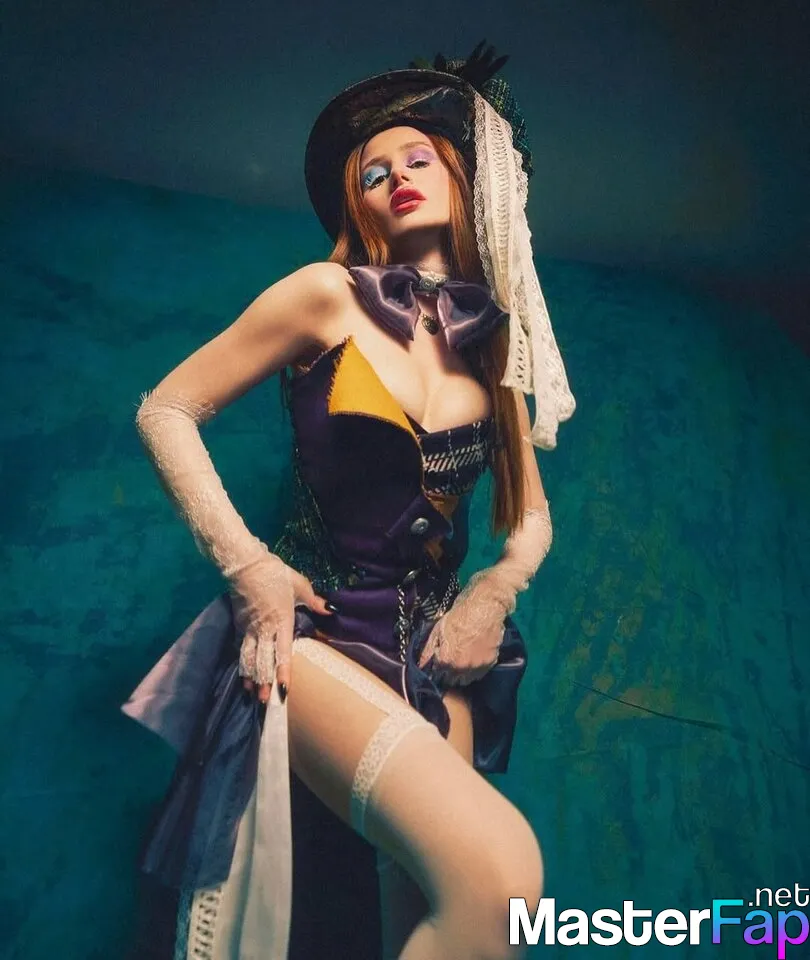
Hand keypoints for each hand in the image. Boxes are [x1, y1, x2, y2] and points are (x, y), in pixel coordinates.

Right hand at [230, 552, 333, 703]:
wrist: (245, 565)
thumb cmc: (275, 574)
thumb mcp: (300, 585)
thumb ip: (315, 601)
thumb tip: (332, 611)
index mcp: (282, 621)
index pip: (283, 652)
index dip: (283, 672)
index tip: (284, 690)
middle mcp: (264, 629)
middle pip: (263, 661)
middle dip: (265, 682)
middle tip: (267, 701)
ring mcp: (250, 628)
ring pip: (249, 658)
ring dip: (251, 677)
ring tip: (253, 694)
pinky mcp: (239, 625)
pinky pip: (241, 649)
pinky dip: (242, 664)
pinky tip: (244, 675)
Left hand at [417, 569, 512, 685]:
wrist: (486, 605)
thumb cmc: (459, 614)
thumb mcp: (438, 629)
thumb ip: (428, 650)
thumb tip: (421, 665)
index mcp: (446, 660)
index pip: (436, 676)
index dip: (436, 669)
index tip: (438, 662)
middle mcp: (461, 668)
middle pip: (451, 681)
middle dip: (448, 673)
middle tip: (450, 659)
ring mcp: (477, 666)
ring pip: (466, 680)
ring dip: (462, 674)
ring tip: (462, 659)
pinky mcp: (490, 662)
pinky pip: (479, 674)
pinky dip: (475, 669)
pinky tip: (473, 657)